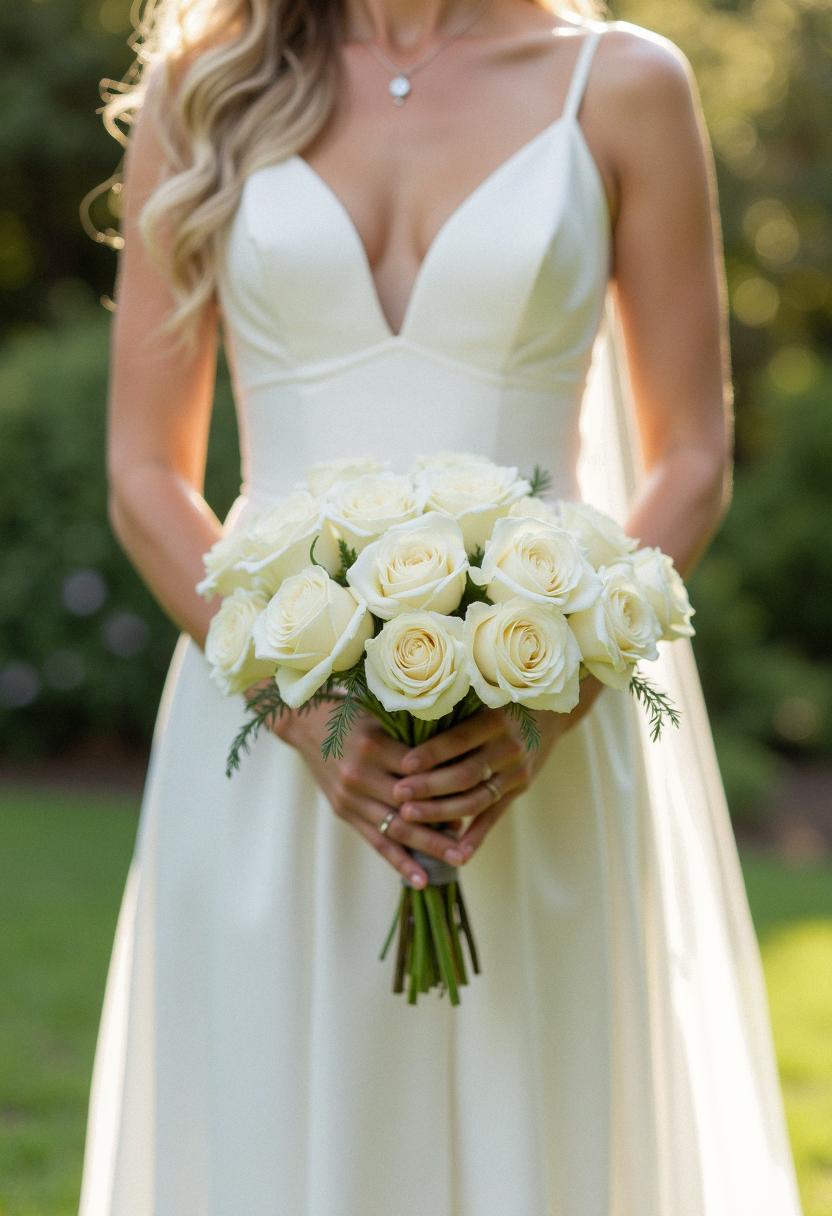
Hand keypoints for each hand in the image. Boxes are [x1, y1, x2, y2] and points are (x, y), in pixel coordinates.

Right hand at [260, 695, 466, 888]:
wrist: (305, 722)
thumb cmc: (352, 712)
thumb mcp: (382, 713)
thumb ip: (414, 734)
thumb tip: (457, 757)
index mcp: (373, 745)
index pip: (419, 772)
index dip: (447, 786)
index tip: (475, 795)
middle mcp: (360, 774)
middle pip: (409, 807)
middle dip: (442, 827)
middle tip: (471, 843)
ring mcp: (350, 797)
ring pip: (395, 830)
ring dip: (427, 848)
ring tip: (456, 862)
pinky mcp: (344, 812)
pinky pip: (376, 842)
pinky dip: (400, 862)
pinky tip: (420, 880)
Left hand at [390, 676, 605, 860]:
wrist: (552, 711)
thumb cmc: (503, 697)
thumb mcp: (485, 694)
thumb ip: (455, 707)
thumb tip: (405, 718)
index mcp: (497, 719)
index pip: (460, 740)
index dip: (431, 754)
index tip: (403, 765)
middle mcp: (510, 747)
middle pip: (465, 774)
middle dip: (428, 787)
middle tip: (397, 794)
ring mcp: (517, 772)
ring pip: (475, 800)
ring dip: (441, 813)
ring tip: (409, 817)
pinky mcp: (519, 789)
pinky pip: (493, 816)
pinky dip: (474, 837)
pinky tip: (453, 854)